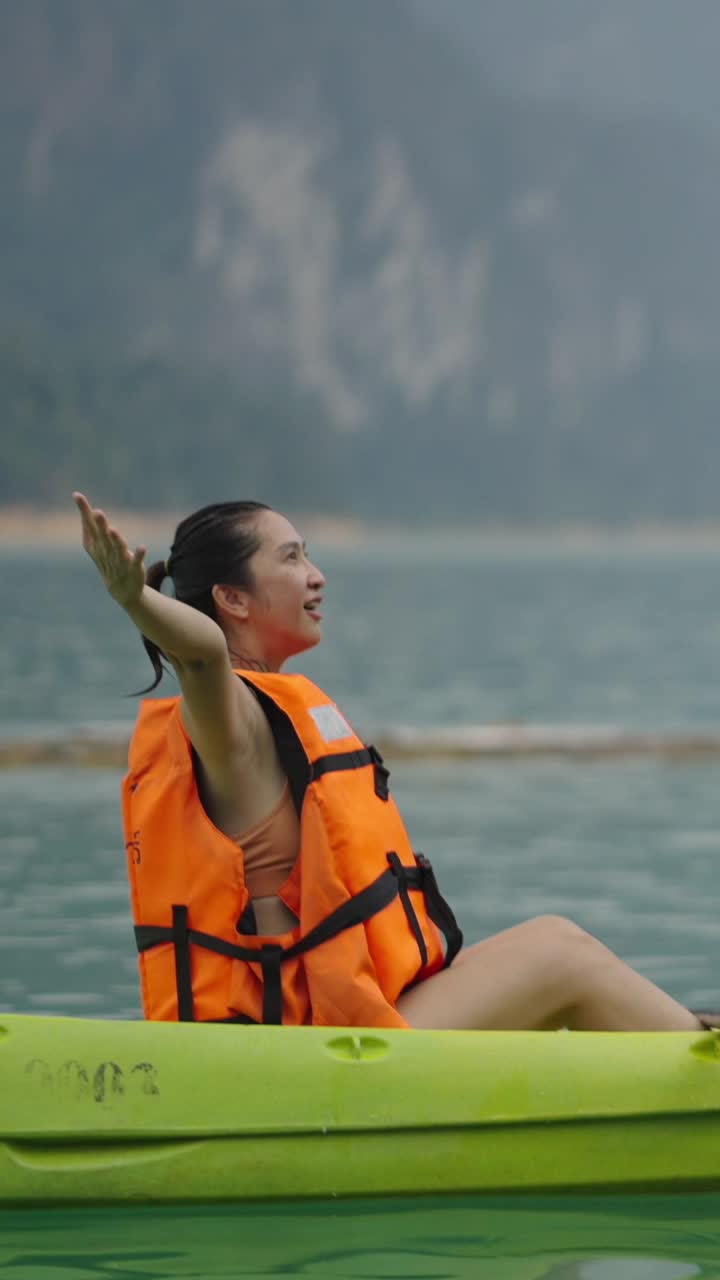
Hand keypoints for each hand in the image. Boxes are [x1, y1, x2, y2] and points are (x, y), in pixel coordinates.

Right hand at [73, 493, 146, 607]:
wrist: (122, 591)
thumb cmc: (108, 563)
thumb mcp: (98, 546)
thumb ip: (91, 528)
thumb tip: (85, 507)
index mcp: (96, 545)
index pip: (89, 526)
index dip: (84, 512)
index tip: (77, 495)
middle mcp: (106, 553)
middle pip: (103, 538)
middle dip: (100, 526)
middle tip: (98, 512)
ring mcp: (120, 562)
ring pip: (117, 550)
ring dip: (116, 540)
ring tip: (113, 529)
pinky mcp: (134, 569)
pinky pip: (136, 562)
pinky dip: (138, 556)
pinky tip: (142, 547)